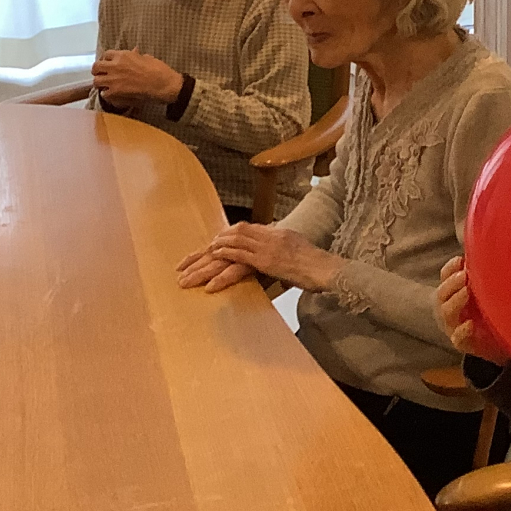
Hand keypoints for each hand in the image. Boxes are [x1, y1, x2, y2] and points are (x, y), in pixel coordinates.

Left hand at [91, 49, 184, 104]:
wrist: (163, 84)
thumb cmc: (158, 69)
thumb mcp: (147, 57)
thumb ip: (136, 55)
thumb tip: (135, 51)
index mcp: (123, 55)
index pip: (106, 54)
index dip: (106, 60)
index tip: (108, 64)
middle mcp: (115, 66)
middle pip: (96, 67)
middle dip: (98, 71)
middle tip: (102, 75)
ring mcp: (114, 79)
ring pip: (96, 81)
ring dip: (100, 83)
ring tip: (106, 86)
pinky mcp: (116, 92)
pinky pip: (104, 94)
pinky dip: (107, 95)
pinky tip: (112, 95)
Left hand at [176, 223, 341, 292]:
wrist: (328, 268)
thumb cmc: (316, 265)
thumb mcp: (295, 253)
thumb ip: (279, 253)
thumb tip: (267, 261)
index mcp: (272, 232)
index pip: (238, 232)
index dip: (218, 242)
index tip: (202, 252)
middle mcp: (266, 235)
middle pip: (227, 239)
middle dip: (203, 253)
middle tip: (182, 265)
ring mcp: (265, 247)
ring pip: (227, 249)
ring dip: (206, 263)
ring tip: (187, 276)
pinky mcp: (267, 261)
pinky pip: (239, 262)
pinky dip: (223, 269)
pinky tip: (209, 278)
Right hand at [436, 256, 508, 362]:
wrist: (497, 342)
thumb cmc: (489, 311)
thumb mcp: (486, 289)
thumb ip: (485, 274)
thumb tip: (496, 250)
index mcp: (452, 291)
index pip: (445, 276)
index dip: (451, 267)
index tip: (461, 260)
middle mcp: (448, 307)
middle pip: (442, 292)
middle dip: (452, 282)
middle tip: (465, 275)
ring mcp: (452, 326)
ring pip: (447, 312)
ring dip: (456, 301)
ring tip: (467, 292)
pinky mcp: (462, 343)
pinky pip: (458, 337)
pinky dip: (462, 330)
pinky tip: (470, 324)